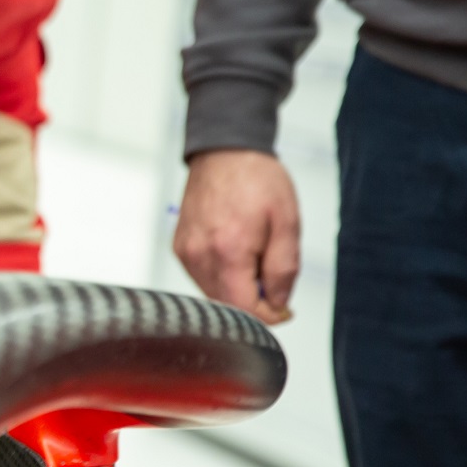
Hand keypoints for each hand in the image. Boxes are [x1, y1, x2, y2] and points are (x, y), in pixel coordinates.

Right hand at [173, 149, 299, 325]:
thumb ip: (284, 269)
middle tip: (270, 272)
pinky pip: (202, 278)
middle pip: (228, 306)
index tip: (284, 307)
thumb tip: (277, 304)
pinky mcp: (179, 249)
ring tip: (251, 253)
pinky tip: (232, 249)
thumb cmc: (257, 180)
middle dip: (253, 299)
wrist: (225, 150)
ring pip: (214, 294)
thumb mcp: (288, 222)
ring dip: (237, 287)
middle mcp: (200, 257)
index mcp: (229, 252)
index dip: (269, 315)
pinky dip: (221, 274)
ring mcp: (185, 254)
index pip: (245, 310)